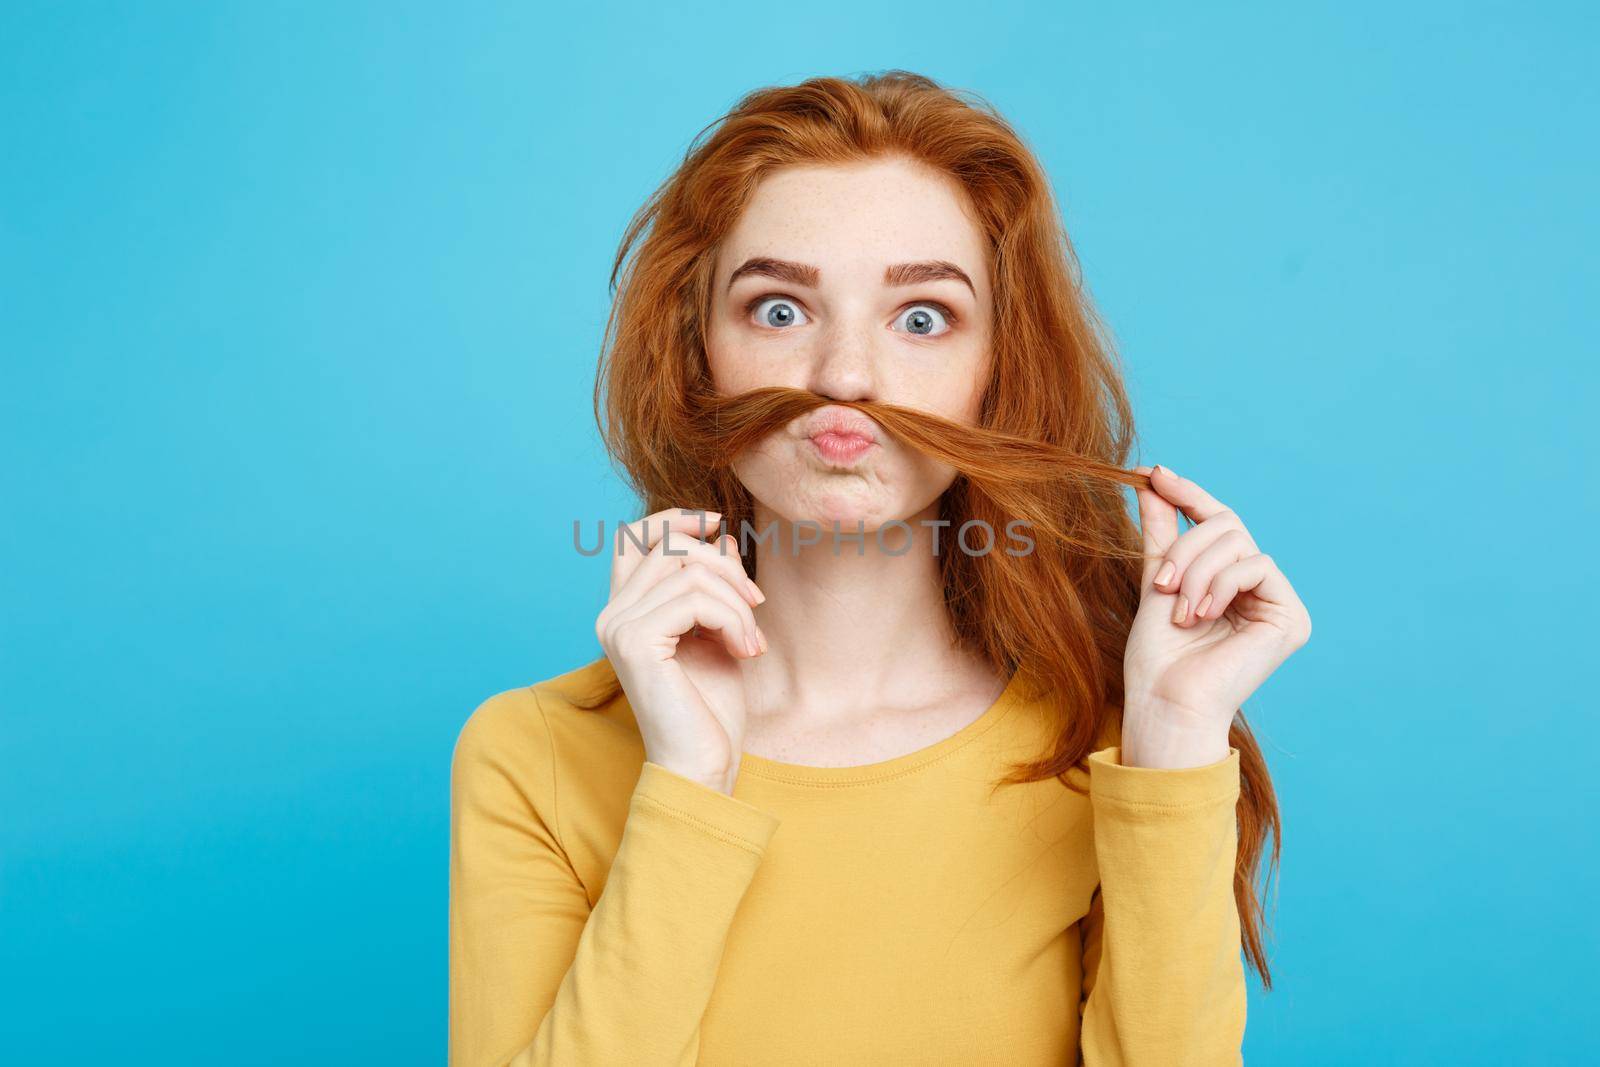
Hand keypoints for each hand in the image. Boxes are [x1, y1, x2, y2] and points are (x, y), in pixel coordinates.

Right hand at [595, 508, 767, 792]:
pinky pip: (694, 598)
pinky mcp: (634, 641)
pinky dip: (732, 618)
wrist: (703, 765)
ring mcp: (617, 626)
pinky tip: (745, 650)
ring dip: (736, 601)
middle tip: (756, 605)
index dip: (675, 518)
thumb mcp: (719, 632)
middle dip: (726, 566)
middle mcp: (612, 614)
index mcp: (626, 610)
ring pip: (688, 570)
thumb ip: (713, 585)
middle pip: (670, 545)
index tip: (719, 525)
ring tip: (752, 641)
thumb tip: (721, 536)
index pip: (634, 537)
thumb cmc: (711, 708)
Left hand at [1121, 465, 1311, 768]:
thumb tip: (1152, 480)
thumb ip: (1162, 534)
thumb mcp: (1156, 581)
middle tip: (1162, 584)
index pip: (1216, 523)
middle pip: (1227, 526)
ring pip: (1238, 543)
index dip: (1188, 495)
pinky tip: (1203, 614)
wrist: (1165, 703)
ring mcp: (1278, 603)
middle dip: (1187, 547)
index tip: (1153, 474)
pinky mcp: (1292, 618)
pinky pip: (1257, 566)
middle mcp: (1260, 590)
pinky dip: (1221, 584)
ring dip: (1197, 571)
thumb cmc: (1157, 657)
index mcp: (1230, 583)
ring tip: (1180, 609)